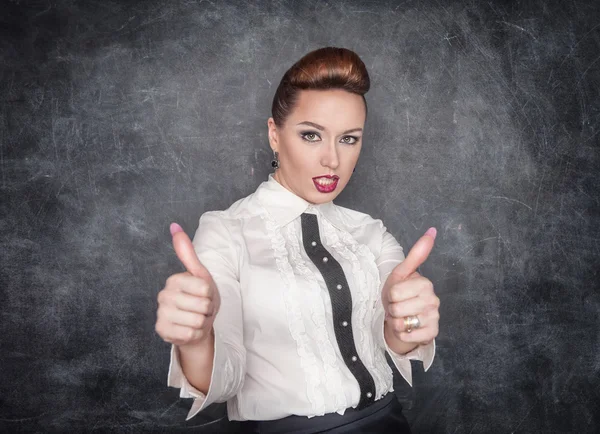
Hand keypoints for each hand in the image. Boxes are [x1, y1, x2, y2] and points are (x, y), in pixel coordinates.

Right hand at [155, 223, 220, 346]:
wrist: (196, 324)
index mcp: (174, 280)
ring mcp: (161, 314)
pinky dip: (196, 333)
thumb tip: (175, 225)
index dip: (210, 294)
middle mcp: (163, 296)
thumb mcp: (200, 274)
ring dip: (202, 322)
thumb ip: (187, 252)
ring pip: (197, 321)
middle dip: (207, 309)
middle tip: (201, 309)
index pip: (204, 287)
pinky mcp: (162, 331)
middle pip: (202, 305)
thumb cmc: (200, 298)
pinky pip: (190, 334)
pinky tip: (190, 329)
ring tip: (197, 318)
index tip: (204, 294)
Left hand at [382, 227, 439, 344]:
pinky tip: (406, 328)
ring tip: (401, 317)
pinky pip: (407, 336)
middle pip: (397, 308)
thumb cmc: (399, 294)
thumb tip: (432, 230)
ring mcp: (434, 319)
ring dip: (395, 322)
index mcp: (426, 284)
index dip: (390, 295)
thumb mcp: (402, 273)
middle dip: (392, 309)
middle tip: (398, 306)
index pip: (395, 292)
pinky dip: (400, 334)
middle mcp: (434, 301)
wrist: (400, 318)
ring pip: (401, 323)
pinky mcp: (431, 334)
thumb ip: (416, 254)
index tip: (396, 294)